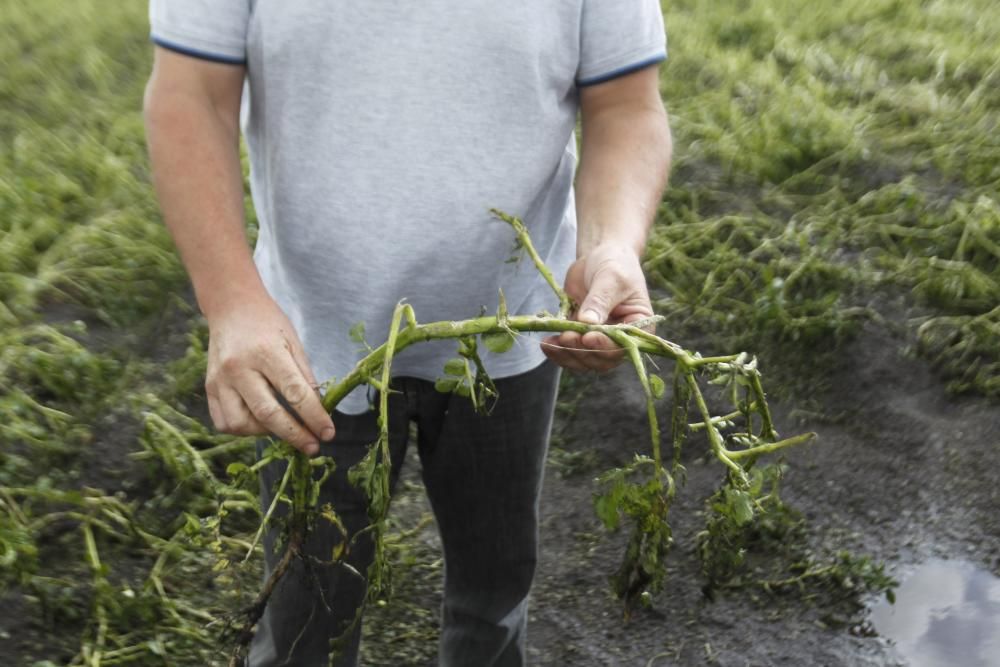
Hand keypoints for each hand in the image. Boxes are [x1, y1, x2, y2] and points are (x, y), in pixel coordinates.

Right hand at [204, 294, 334, 454]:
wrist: (231, 307)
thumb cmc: (268, 323)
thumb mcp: (293, 342)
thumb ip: (304, 377)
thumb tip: (317, 410)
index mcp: (266, 352)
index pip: (294, 393)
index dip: (314, 417)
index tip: (328, 433)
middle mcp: (239, 368)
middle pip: (268, 413)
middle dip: (294, 435)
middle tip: (312, 447)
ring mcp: (220, 379)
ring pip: (241, 424)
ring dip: (266, 433)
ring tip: (283, 427)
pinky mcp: (209, 387)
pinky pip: (223, 422)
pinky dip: (243, 430)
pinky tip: (259, 423)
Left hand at [542, 242, 653, 372]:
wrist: (600, 256)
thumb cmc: (615, 264)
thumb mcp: (611, 278)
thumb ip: (600, 301)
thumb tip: (587, 322)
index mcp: (638, 327)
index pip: (623, 345)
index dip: (605, 346)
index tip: (588, 337)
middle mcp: (620, 339)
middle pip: (602, 359)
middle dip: (583, 351)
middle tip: (567, 337)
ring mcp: (599, 339)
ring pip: (584, 359)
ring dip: (567, 354)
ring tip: (552, 343)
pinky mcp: (580, 335)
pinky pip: (569, 351)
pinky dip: (557, 350)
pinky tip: (547, 344)